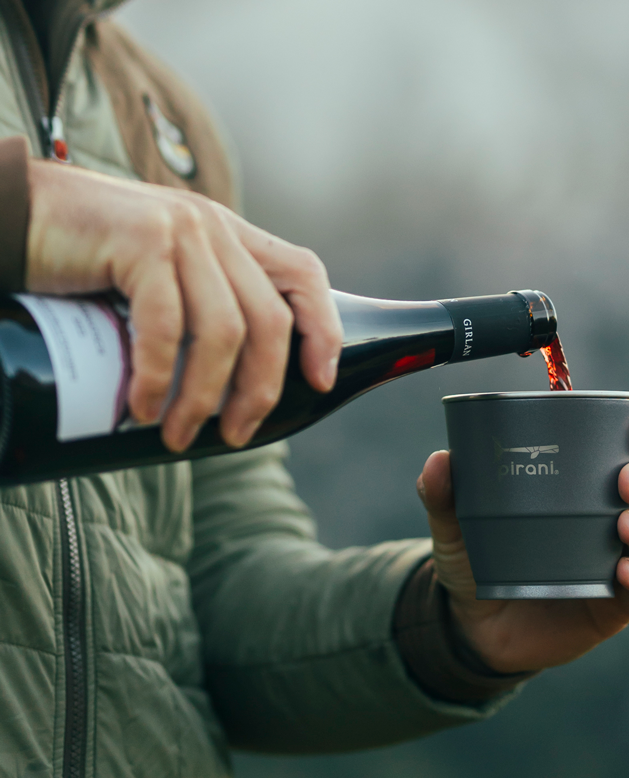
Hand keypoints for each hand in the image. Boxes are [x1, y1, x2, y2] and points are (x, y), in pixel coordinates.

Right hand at [26, 160, 342, 451]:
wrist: (8, 216)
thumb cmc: (81, 265)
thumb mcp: (159, 283)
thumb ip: (198, 309)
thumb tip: (230, 389)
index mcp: (228, 236)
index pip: (304, 273)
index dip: (323, 329)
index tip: (320, 383)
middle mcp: (213, 228)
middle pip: (269, 321)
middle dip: (258, 390)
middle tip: (234, 435)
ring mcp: (180, 229)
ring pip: (223, 332)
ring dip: (204, 396)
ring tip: (180, 436)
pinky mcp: (141, 241)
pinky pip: (167, 326)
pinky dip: (159, 377)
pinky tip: (143, 407)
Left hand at [416, 408, 628, 673]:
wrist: (475, 626)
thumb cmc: (478, 559)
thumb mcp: (456, 525)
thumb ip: (444, 495)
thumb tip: (440, 460)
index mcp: (584, 482)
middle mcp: (613, 513)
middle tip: (625, 483)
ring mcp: (620, 557)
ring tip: (627, 527)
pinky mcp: (618, 602)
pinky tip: (627, 571)